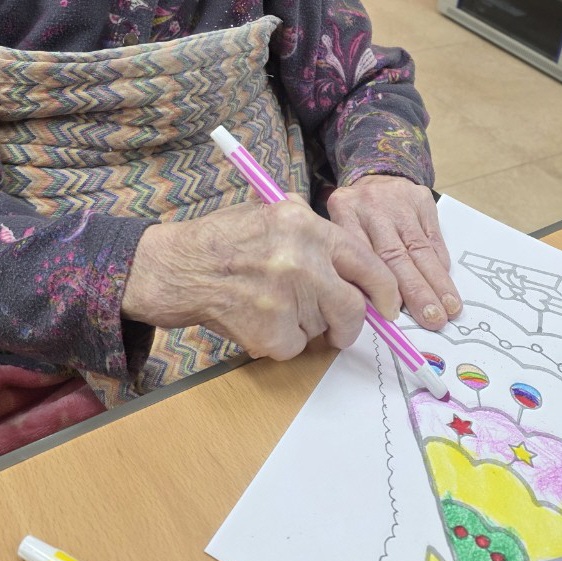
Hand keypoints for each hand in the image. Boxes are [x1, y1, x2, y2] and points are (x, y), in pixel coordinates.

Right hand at [122, 195, 399, 361]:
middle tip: (338, 329)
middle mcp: (302, 259)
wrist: (174, 267)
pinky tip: (255, 320)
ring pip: (321, 328)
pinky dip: (279, 342)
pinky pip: (294, 347)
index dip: (383, 291)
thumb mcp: (271, 213)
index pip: (367, 263)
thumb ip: (314, 232)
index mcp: (306, 224)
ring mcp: (287, 297)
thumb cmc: (220, 241)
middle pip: (353, 307)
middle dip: (349, 324)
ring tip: (269, 305)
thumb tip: (359, 268)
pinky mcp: (270, 330)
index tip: (387, 306)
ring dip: (303, 326)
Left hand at [326, 175, 461, 329]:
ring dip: (435, 282)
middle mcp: (370, 205)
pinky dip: (440, 264)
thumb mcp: (341, 230)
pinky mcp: (422, 199)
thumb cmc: (356, 217)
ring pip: (419, 248)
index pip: (363, 255)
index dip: (380, 287)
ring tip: (447, 308)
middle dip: (416, 290)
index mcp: (344, 213)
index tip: (394, 314)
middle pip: (394, 254)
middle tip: (431, 318)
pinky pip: (433, 237)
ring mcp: (398, 200)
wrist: (375, 176)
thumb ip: (353, 263)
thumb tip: (376, 309)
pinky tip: (446, 285)